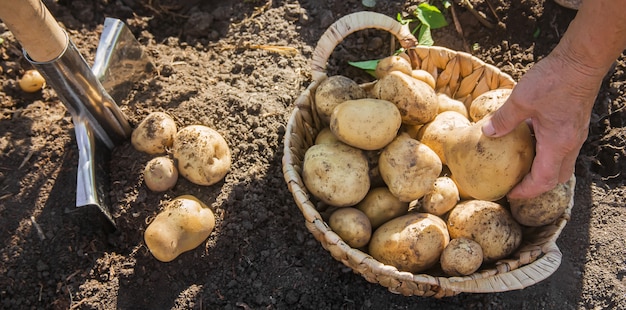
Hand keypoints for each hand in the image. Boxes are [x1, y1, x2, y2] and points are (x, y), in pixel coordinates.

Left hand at [481, 52, 600, 198]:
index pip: (543, 180)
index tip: (510, 194)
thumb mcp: (521, 100)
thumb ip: (503, 119)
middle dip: (536, 186)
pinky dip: (545, 154)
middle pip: (555, 177)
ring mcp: (575, 135)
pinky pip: (561, 149)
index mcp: (558, 144)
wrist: (581, 60)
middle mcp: (570, 144)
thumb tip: (486, 133)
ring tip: (519, 167)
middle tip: (515, 184)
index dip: (526, 191)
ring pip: (560, 164)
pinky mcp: (574, 125)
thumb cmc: (554, 79)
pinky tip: (528, 143)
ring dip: (541, 170)